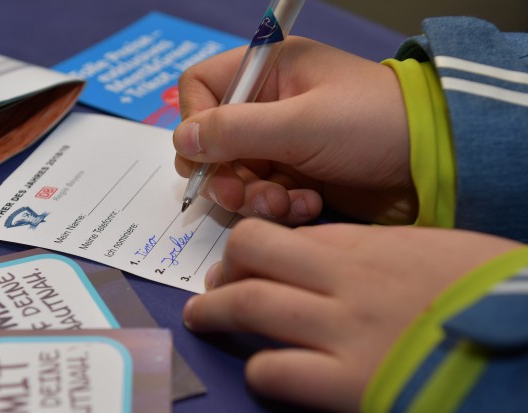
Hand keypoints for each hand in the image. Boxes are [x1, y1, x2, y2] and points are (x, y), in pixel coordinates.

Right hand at [173, 37, 413, 225]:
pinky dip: (279, 205)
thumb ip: (236, 130)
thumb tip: (182, 141)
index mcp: (268, 71)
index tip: (208, 156)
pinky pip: (264, 194)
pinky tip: (308, 205)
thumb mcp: (302, 123)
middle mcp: (269, 105)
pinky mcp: (296, 175)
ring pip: (236, 175)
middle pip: (214, 141)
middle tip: (242, 196)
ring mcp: (281, 143)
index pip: (202, 89)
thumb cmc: (373, 125)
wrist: (434, 163)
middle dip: (226, 174)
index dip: (196, 123)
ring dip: (253, 196)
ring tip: (286, 203)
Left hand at [182, 219, 521, 411]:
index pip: (284, 233)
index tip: (246, 260)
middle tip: (214, 285)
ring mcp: (342, 328)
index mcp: (365, 244)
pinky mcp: (349, 382)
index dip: (254, 247)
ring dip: (216, 311)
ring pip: (251, 304)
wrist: (524, 331)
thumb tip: (338, 262)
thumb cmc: (484, 288)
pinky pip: (277, 369)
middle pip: (251, 253)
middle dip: (224, 268)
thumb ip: (373, 253)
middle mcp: (343, 278)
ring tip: (202, 317)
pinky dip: (260, 367)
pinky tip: (262, 369)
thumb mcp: (427, 251)